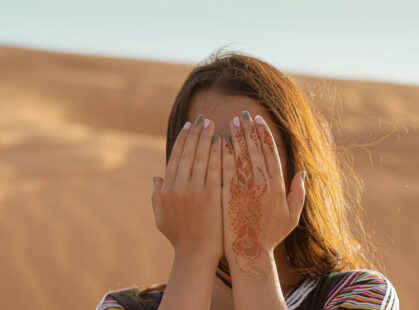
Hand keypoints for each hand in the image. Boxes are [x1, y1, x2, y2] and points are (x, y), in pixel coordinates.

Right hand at [152, 115, 222, 260]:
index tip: (189, 126)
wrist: (196, 254)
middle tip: (202, 118)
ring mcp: (196, 190)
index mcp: (167, 189)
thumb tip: (156, 176)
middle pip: (188, 152)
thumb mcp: (161, 216)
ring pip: (201, 157)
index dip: (183, 139)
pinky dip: (217, 153)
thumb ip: (157, 195)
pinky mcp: (212, 195)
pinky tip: (222, 141)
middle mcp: (179, 186)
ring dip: (206, 138)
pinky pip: (215, 168)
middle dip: (196, 133)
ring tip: (211, 124)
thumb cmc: (179, 237)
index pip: (176, 157)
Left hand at [221, 111, 305, 277]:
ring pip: (240, 155)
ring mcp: (243, 188)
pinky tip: (221, 142)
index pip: (270, 153)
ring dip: (236, 136)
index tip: (258, 121)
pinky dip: (224, 154)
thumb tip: (302, 172)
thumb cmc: (271, 235)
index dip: (264, 135)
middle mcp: (261, 184)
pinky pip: (226, 169)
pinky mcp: (228, 193)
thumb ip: (298, 193)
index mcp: (277, 186)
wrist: (249, 251)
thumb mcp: (292, 216)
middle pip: (254, 150)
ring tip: (232, 122)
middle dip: (248, 130)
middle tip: (243, 115)